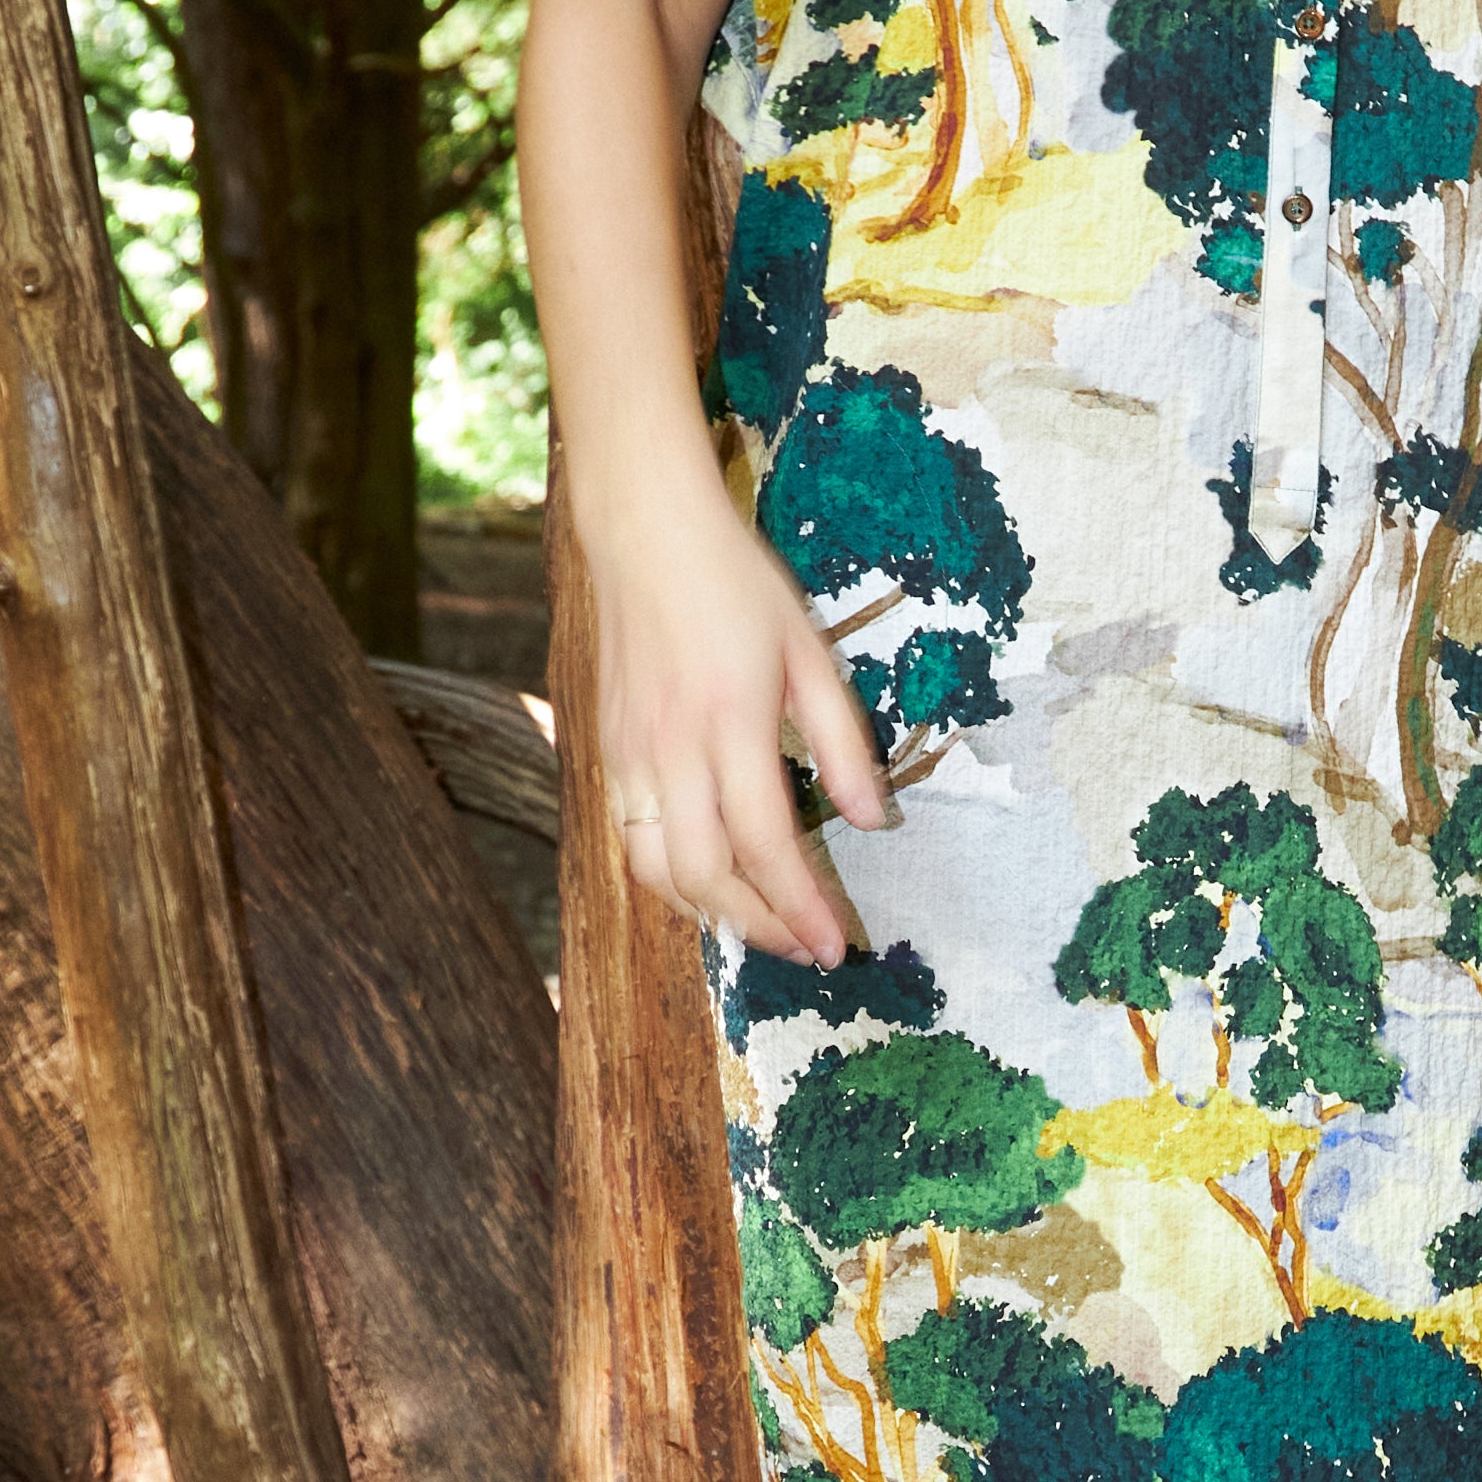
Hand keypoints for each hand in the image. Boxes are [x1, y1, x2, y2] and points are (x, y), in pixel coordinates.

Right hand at [580, 463, 889, 966]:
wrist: (645, 533)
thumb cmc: (736, 584)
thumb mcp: (811, 653)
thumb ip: (843, 742)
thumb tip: (874, 820)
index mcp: (732, 725)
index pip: (766, 846)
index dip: (801, 907)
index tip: (837, 945)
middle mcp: (672, 751)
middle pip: (706, 877)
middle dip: (759, 928)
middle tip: (807, 948)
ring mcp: (630, 756)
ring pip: (657, 873)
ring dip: (709, 916)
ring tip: (762, 927)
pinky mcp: (607, 753)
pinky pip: (633, 841)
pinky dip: (671, 880)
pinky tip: (711, 884)